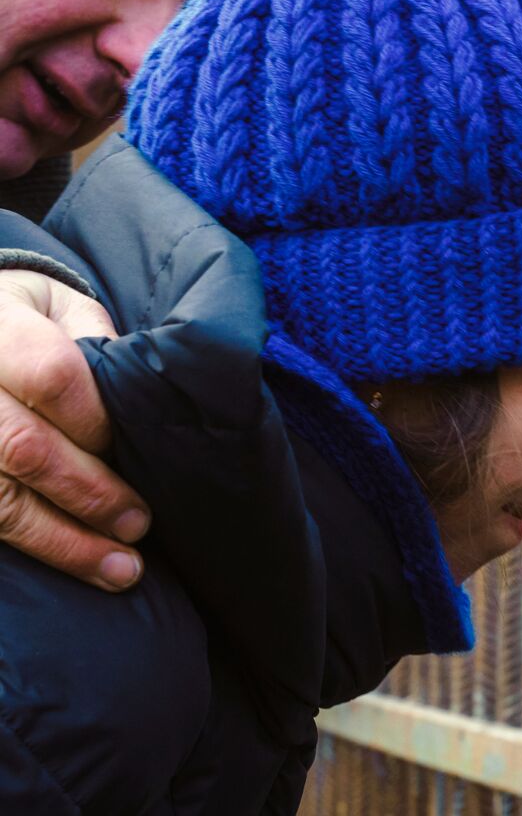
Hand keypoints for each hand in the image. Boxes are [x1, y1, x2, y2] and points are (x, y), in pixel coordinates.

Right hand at [0, 271, 147, 590]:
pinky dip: (36, 545)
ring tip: (120, 569)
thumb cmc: (30, 319)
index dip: (97, 423)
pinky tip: (76, 562)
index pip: (53, 378)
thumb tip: (149, 403)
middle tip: (140, 525)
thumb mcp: (64, 310)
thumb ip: (101, 347)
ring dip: (63, 541)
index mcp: (2, 327)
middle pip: (22, 448)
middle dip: (89, 493)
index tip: (132, 449)